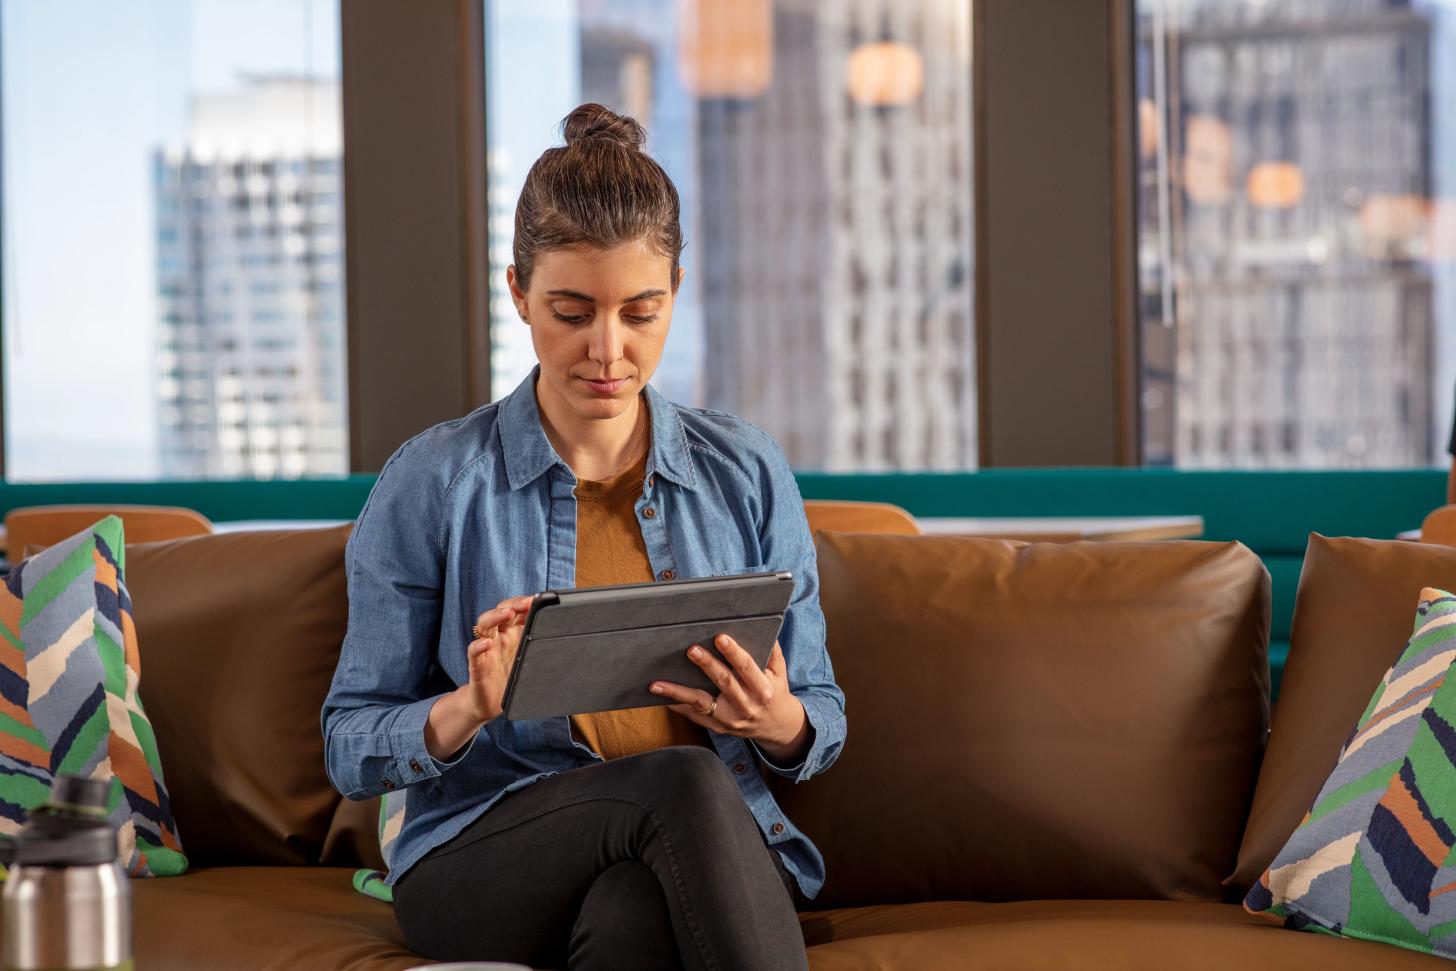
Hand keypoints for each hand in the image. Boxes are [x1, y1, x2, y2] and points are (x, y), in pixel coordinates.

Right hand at [462, 595, 533, 721]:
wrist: (490, 706)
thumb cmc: (512, 680)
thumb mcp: (532, 662)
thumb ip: (544, 650)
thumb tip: (575, 646)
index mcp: (513, 634)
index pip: (516, 610)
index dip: (525, 603)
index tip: (538, 599)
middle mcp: (499, 637)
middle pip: (501, 612)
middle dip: (513, 604)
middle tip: (526, 603)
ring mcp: (487, 650)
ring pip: (485, 626)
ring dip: (495, 616)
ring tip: (507, 614)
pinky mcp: (477, 666)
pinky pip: (474, 653)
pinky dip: (478, 646)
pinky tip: (486, 644)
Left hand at [649, 637, 807, 752]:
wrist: (776, 727)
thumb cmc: (775, 693)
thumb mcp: (780, 673)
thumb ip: (773, 652)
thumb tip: (766, 626)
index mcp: (762, 689)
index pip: (746, 667)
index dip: (733, 652)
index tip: (720, 637)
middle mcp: (746, 706)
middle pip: (724, 682)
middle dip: (706, 665)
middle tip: (691, 649)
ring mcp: (730, 719)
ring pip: (701, 703)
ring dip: (678, 692)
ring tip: (657, 684)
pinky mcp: (718, 727)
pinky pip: (695, 716)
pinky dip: (678, 706)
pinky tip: (661, 697)